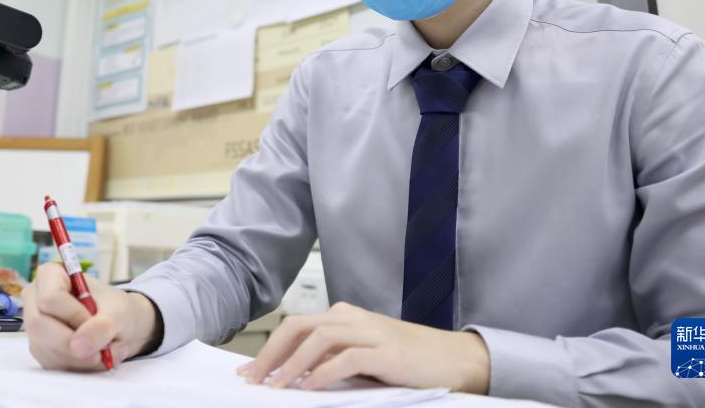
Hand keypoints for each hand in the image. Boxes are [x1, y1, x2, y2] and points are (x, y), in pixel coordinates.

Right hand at [22, 262, 160, 370]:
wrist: (119, 326)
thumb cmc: (116, 309)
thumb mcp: (118, 313)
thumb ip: (102, 326)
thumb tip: (78, 347)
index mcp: (51, 276)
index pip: (50, 298)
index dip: (73, 315)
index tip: (94, 319)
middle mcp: (36, 300)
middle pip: (39, 326)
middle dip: (72, 343)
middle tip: (100, 349)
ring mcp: (35, 327)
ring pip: (47, 349)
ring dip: (82, 358)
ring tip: (107, 349)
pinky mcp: (41, 350)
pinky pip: (52, 364)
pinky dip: (79, 366)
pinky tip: (97, 356)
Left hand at [237, 302, 489, 392]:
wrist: (454, 359)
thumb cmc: (407, 361)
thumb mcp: (364, 356)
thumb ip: (332, 359)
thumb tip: (293, 377)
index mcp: (344, 317)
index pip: (296, 326)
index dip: (269, 348)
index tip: (250, 371)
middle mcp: (352, 318)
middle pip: (298, 327)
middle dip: (270, 354)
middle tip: (251, 379)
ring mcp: (369, 332)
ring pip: (317, 339)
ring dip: (291, 364)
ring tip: (276, 387)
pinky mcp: (386, 351)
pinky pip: (346, 358)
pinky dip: (323, 373)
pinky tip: (310, 388)